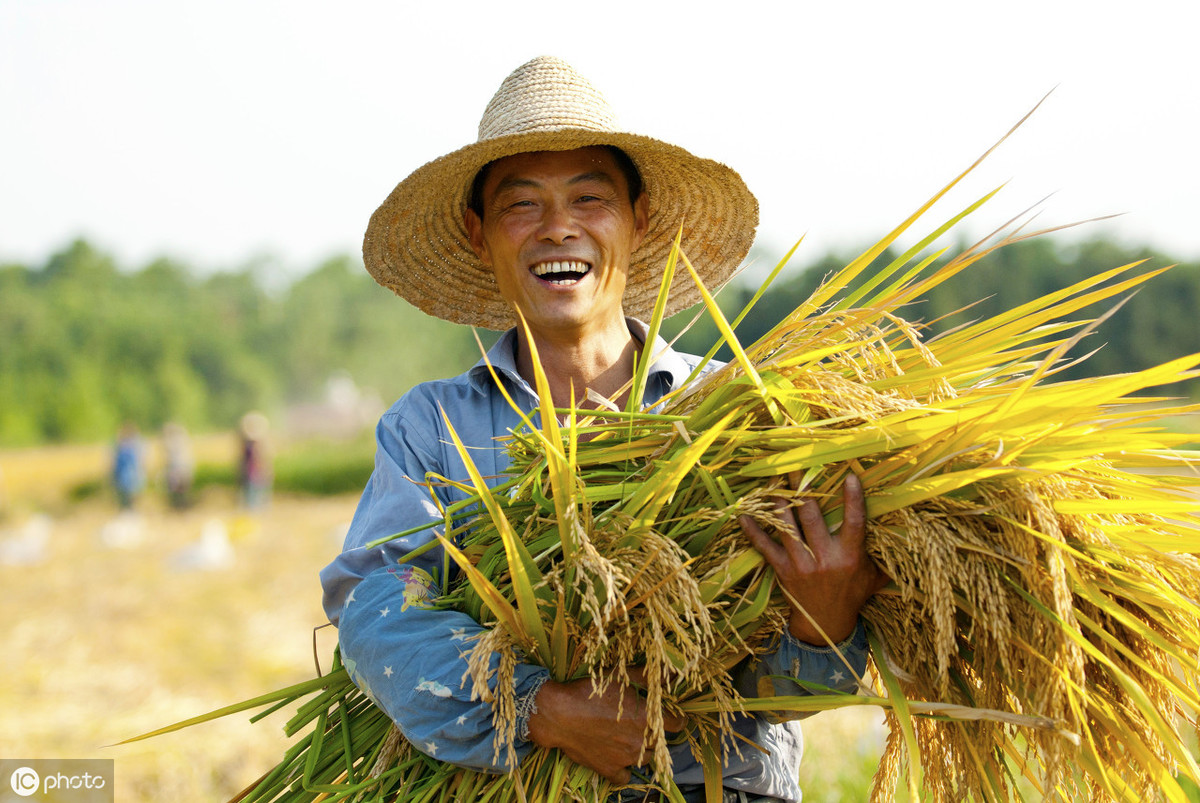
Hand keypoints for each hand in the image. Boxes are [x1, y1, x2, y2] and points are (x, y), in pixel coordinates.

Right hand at [525, 675, 684, 784]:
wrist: (560, 714)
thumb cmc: (591, 691)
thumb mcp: (621, 677)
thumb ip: (649, 676)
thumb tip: (672, 672)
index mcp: (648, 718)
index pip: (677, 724)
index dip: (676, 719)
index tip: (671, 716)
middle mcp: (642, 741)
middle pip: (661, 742)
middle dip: (655, 734)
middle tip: (641, 724)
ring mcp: (626, 758)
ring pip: (646, 759)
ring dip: (642, 750)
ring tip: (628, 738)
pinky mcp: (609, 769)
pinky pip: (625, 777)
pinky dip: (623, 769)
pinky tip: (617, 757)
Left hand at [739, 472, 887, 644]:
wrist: (826, 626)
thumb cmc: (853, 595)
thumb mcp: (875, 577)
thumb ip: (885, 555)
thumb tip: (905, 531)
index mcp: (850, 556)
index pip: (854, 522)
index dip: (853, 498)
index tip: (850, 475)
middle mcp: (825, 558)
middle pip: (812, 517)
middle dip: (803, 490)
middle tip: (796, 466)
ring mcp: (801, 564)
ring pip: (787, 526)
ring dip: (778, 503)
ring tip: (773, 480)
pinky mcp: (783, 570)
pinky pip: (765, 547)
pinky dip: (753, 531)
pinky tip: (742, 515)